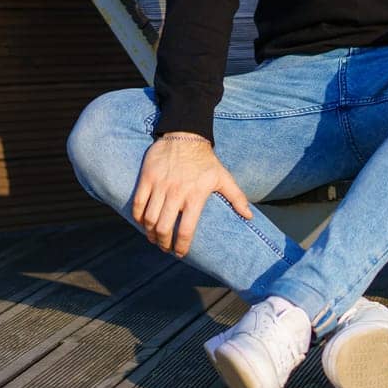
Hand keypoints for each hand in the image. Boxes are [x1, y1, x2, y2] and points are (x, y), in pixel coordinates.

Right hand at [131, 134, 251, 256]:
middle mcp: (176, 193)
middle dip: (163, 243)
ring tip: (154, 238)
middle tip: (165, 247)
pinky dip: (138, 217)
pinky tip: (143, 223)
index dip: (181, 246)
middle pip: (164, 228)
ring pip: (149, 219)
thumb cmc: (205, 160)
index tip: (180, 253)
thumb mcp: (223, 177)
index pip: (186, 230)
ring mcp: (160, 186)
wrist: (185, 134)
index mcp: (195, 196)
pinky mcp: (147, 178)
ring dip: (150, 233)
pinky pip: (138, 203)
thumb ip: (236, 198)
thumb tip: (249, 216)